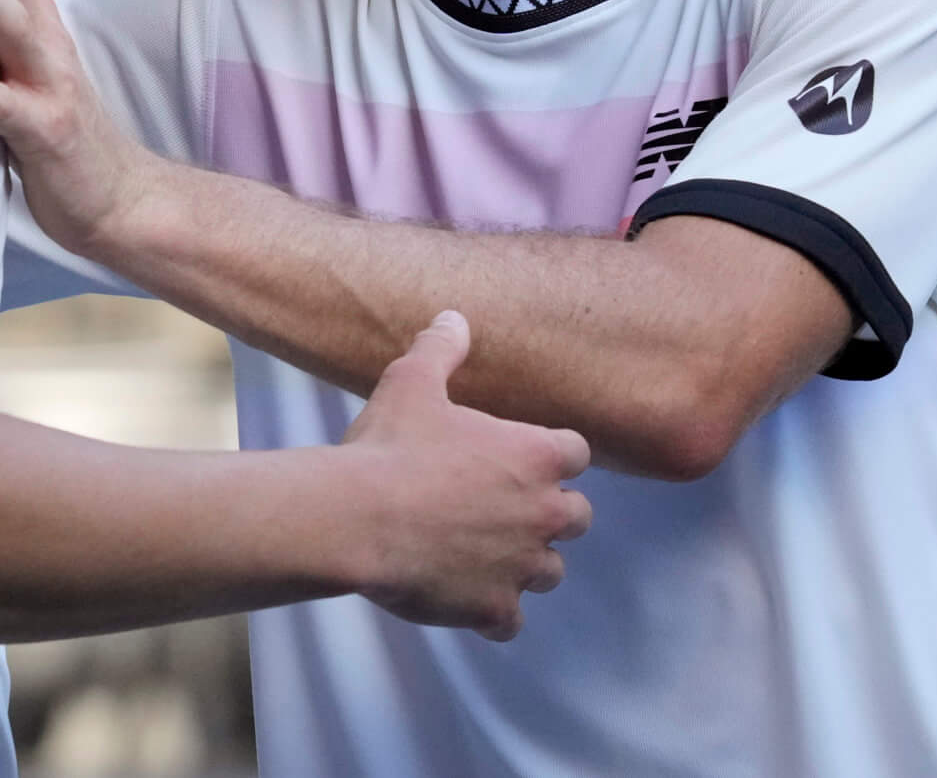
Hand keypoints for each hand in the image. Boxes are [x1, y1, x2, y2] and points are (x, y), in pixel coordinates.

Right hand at [342, 312, 591, 639]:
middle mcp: (543, 512)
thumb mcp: (412, 381)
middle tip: (506, 506)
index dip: (552, 455)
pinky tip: (465, 597)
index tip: (523, 458)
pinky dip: (493, 612)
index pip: (576, 452)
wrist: (358, 518)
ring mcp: (521, 566)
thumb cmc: (391, 445)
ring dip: (526, 563)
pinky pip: (510, 620)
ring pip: (551, 571)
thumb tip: (453, 317)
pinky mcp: (493, 608)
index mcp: (535, 455)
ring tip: (486, 553)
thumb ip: (441, 348)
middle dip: (550, 513)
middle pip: (578, 517)